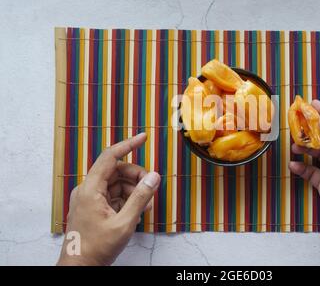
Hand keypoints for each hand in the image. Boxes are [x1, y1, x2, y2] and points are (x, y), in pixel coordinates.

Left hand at [57, 133, 160, 265]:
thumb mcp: (124, 222)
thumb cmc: (96, 248)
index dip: (128, 144)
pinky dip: (127, 199)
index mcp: (90, 189)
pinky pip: (113, 195)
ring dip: (133, 190)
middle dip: (136, 177)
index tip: (143, 137)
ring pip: (116, 183)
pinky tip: (136, 210)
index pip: (110, 157)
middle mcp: (88, 189)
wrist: (79, 267)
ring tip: (146, 205)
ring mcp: (89, 198)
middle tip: (151, 188)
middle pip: (116, 171)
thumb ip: (141, 197)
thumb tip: (154, 177)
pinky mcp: (93, 207)